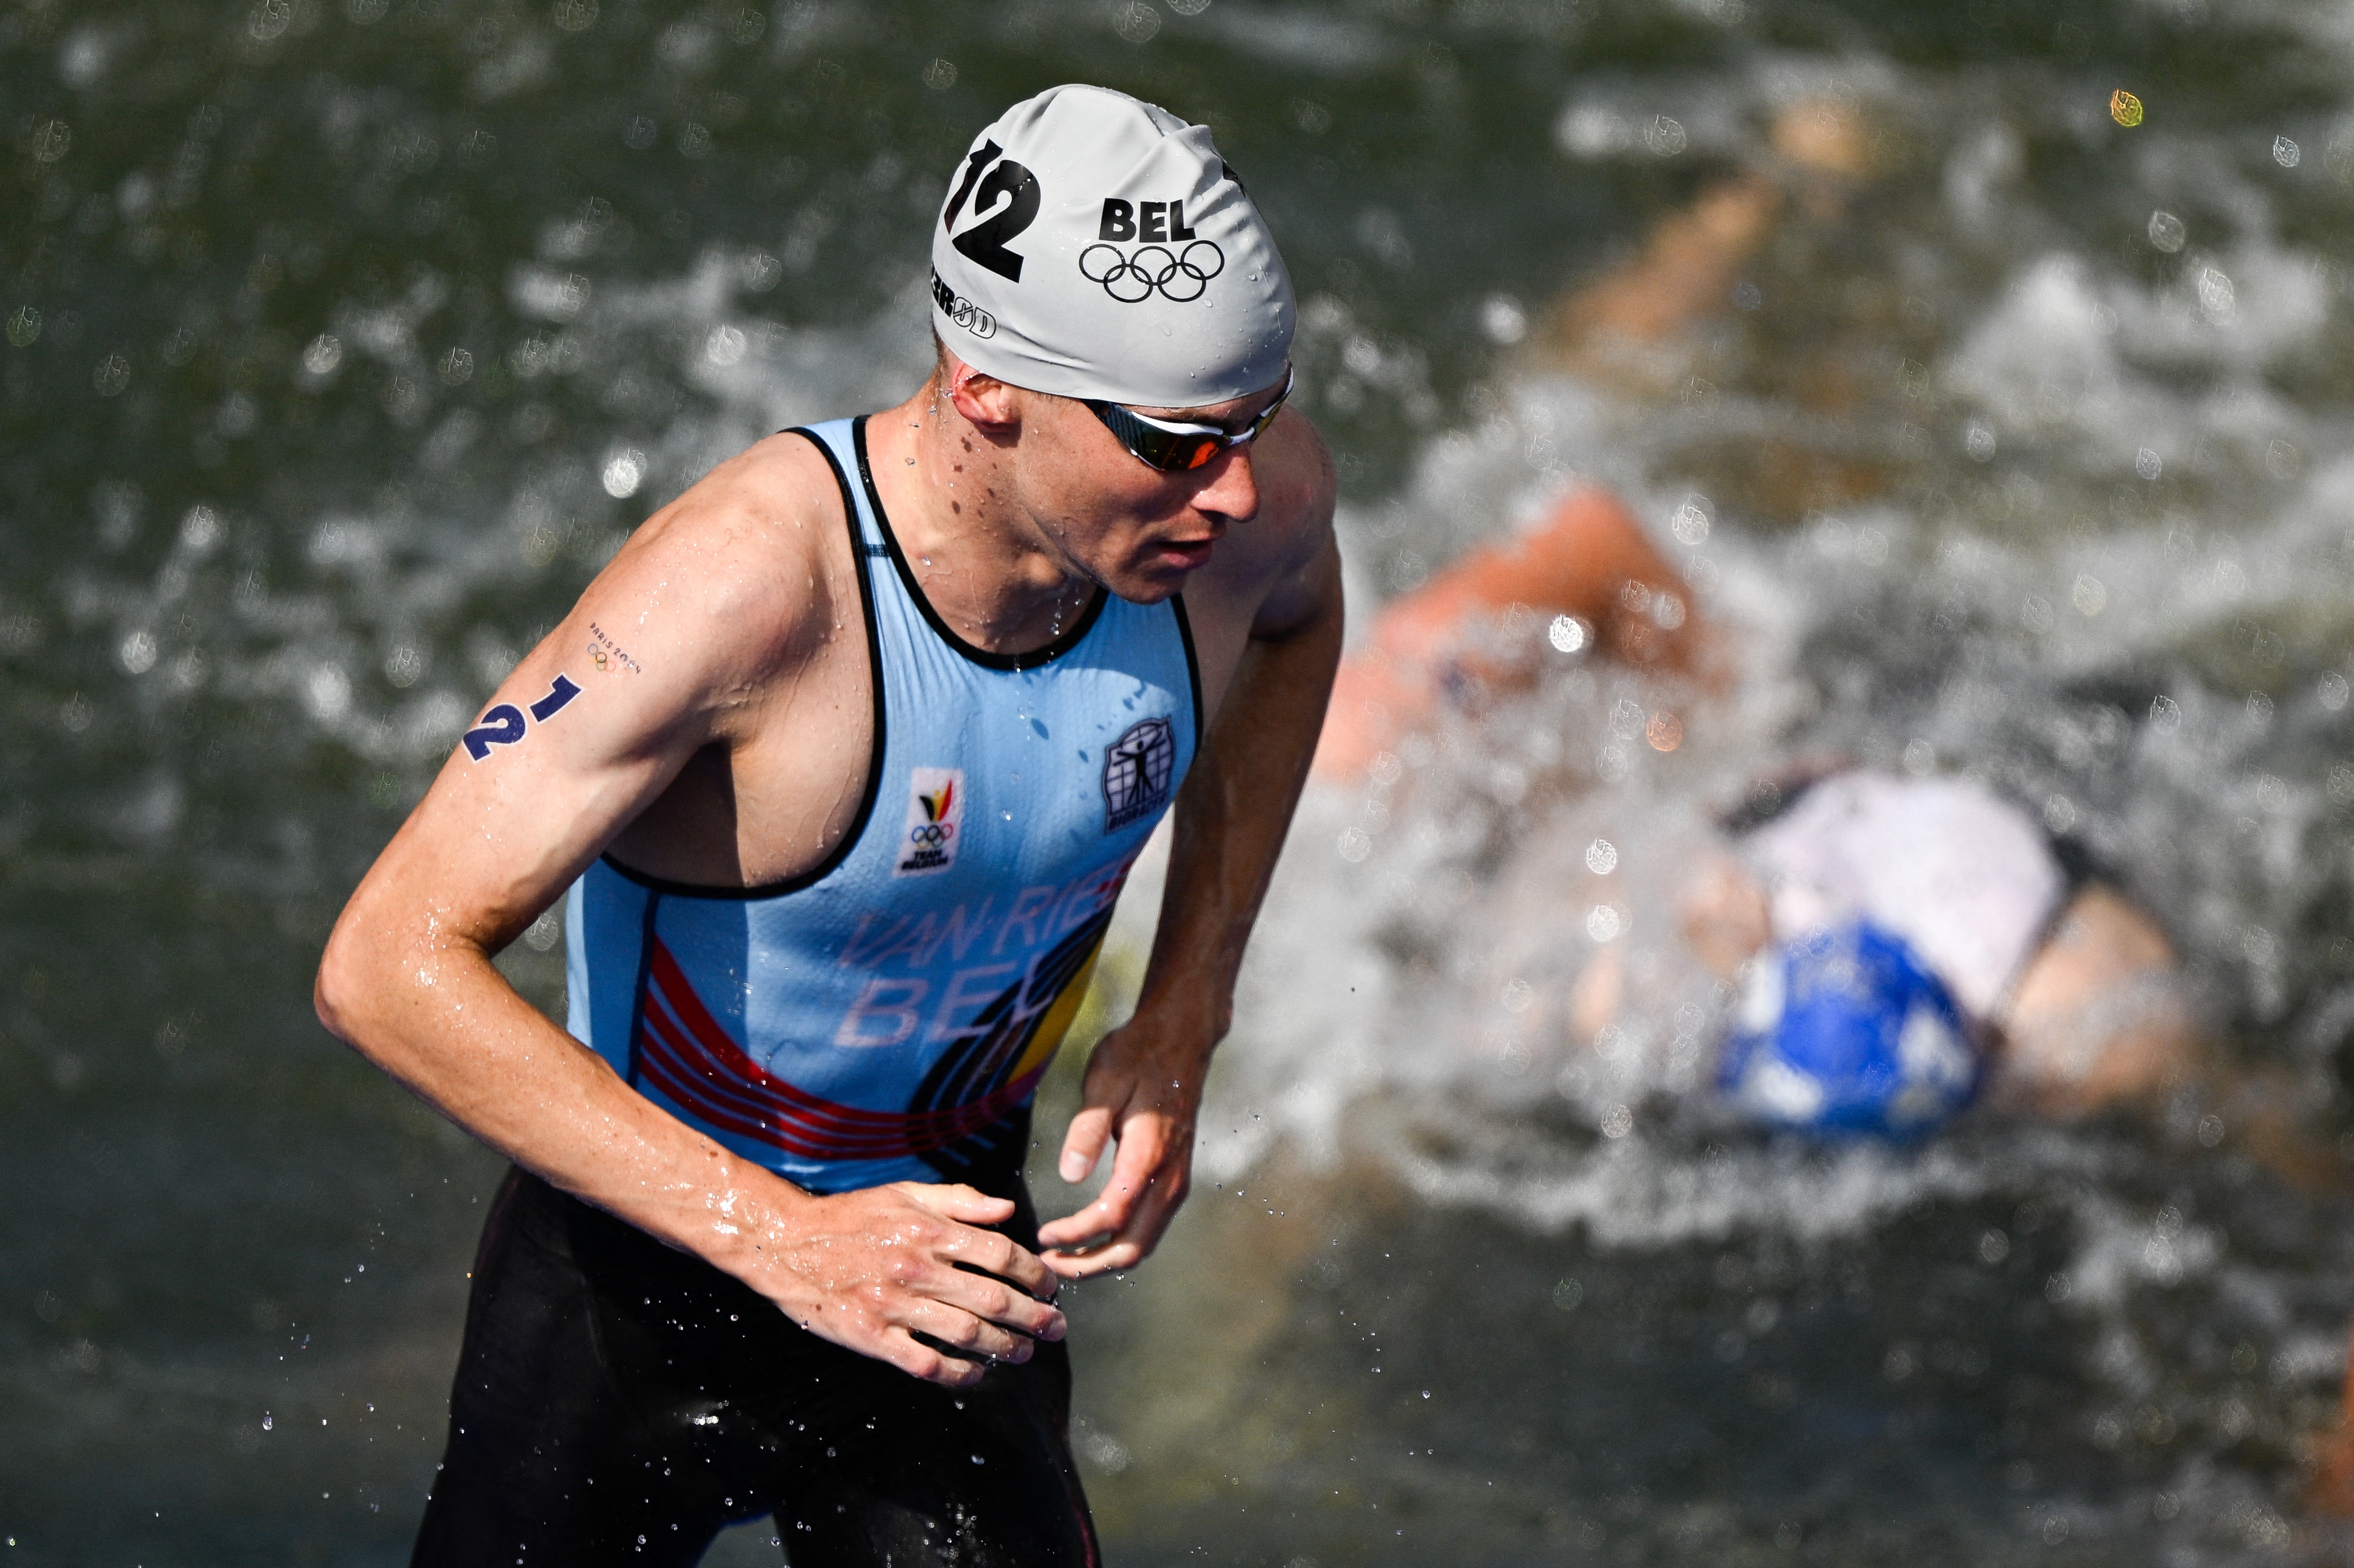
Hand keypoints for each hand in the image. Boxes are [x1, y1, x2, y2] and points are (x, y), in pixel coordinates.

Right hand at [742, 1180, 1064, 1386]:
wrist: (786, 1244)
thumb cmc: (851, 1216)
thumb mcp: (905, 1193)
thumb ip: (959, 1200)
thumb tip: (1007, 1209)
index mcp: (928, 1230)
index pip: (999, 1253)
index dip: (1034, 1272)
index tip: (1050, 1286)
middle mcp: (916, 1268)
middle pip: (992, 1299)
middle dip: (1033, 1317)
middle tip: (1056, 1328)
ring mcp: (893, 1306)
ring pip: (965, 1334)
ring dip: (1004, 1347)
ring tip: (1025, 1352)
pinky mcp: (871, 1337)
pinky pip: (925, 1363)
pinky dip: (957, 1373)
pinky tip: (977, 1374)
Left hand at [1036, 1013, 1207, 1278]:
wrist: (1181, 1040)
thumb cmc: (1139, 1055)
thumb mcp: (1105, 1081)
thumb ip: (1088, 1130)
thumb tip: (1070, 1174)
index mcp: (1149, 1153)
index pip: (1112, 1214)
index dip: (1077, 1234)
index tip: (1045, 1235)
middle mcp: (1169, 1176)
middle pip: (1133, 1246)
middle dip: (1090, 1264)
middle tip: (1050, 1263)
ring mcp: (1177, 1180)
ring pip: (1145, 1243)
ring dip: (1105, 1259)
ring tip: (1066, 1258)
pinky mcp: (1175, 1178)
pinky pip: (1151, 1228)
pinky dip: (1121, 1243)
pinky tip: (1093, 1239)